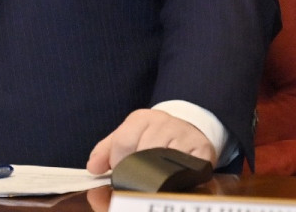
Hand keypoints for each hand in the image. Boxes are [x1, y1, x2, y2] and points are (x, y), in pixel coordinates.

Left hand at [86, 108, 215, 174]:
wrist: (189, 132)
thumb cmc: (153, 139)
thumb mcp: (127, 138)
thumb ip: (105, 152)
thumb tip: (93, 168)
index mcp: (141, 118)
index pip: (123, 141)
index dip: (118, 161)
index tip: (118, 172)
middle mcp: (164, 121)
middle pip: (142, 152)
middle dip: (136, 170)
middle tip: (136, 178)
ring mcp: (184, 134)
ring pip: (162, 160)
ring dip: (156, 174)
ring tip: (155, 177)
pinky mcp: (202, 150)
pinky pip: (185, 167)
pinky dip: (177, 176)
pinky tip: (173, 177)